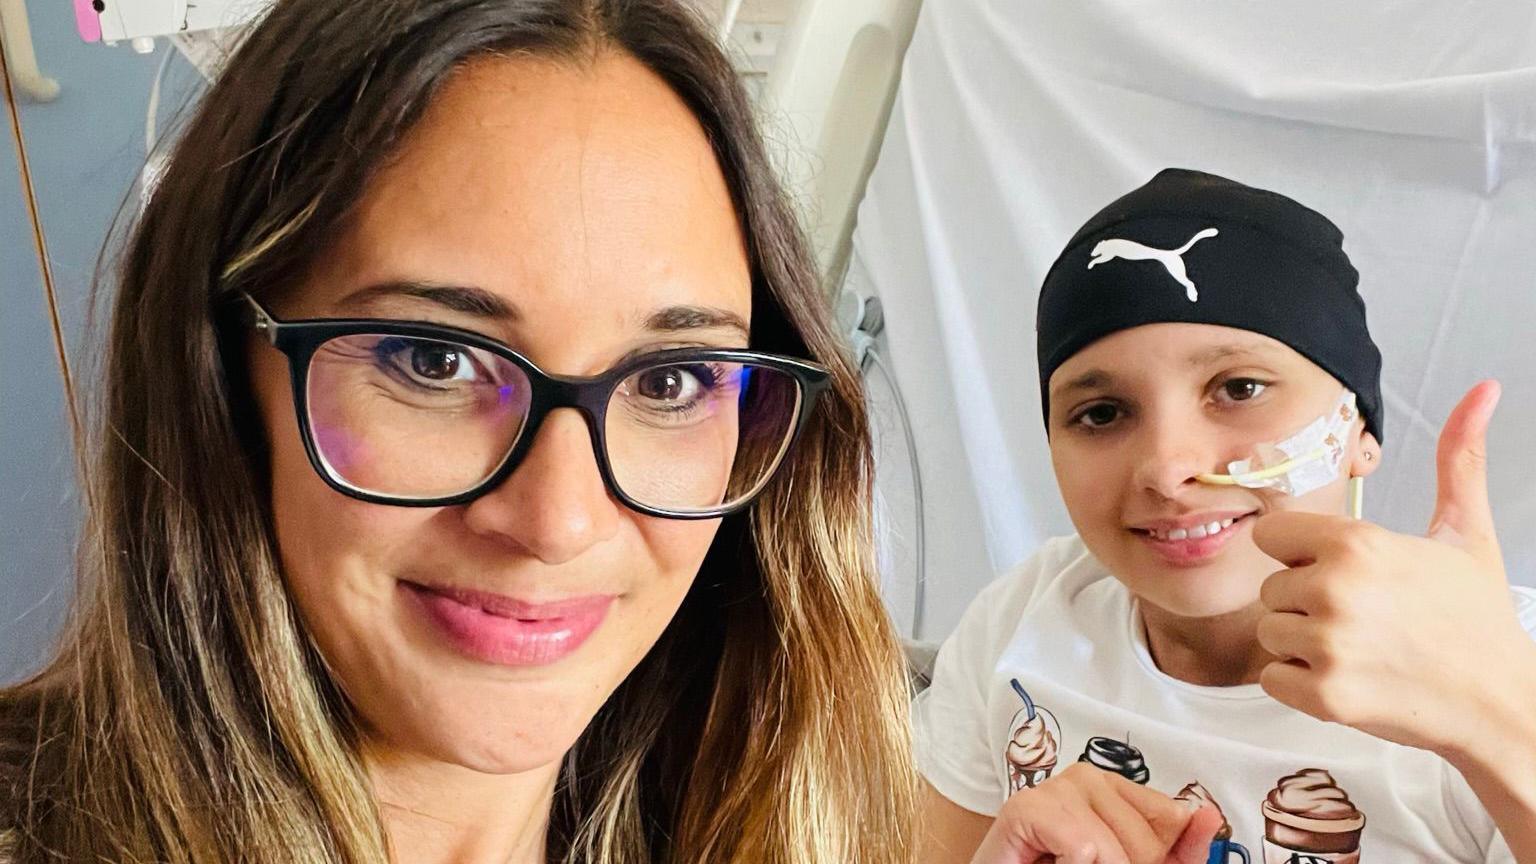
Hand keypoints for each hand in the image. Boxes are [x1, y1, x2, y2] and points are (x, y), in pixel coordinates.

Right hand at [971, 763, 1222, 863]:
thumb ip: (1180, 850)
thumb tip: (1210, 815)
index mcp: (1117, 787)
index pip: (1171, 817)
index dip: (1153, 856)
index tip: (1123, 861)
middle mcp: (1087, 776)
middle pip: (1145, 839)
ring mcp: (1055, 786)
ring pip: (1111, 849)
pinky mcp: (1026, 807)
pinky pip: (1082, 848)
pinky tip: (1049, 862)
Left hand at [1252, 381, 1535, 759]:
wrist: (1498, 702)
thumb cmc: (1476, 618)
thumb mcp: (1466, 532)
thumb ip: (1458, 460)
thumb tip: (1481, 392)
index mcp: (1356, 544)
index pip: (1271, 536)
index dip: (1301, 554)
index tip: (1339, 570)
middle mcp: (1335, 589)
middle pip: (1270, 588)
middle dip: (1306, 603)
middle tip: (1363, 617)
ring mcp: (1327, 644)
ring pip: (1270, 632)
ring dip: (1303, 644)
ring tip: (1360, 647)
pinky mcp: (1323, 695)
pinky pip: (1272, 677)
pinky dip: (1301, 684)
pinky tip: (1350, 677)